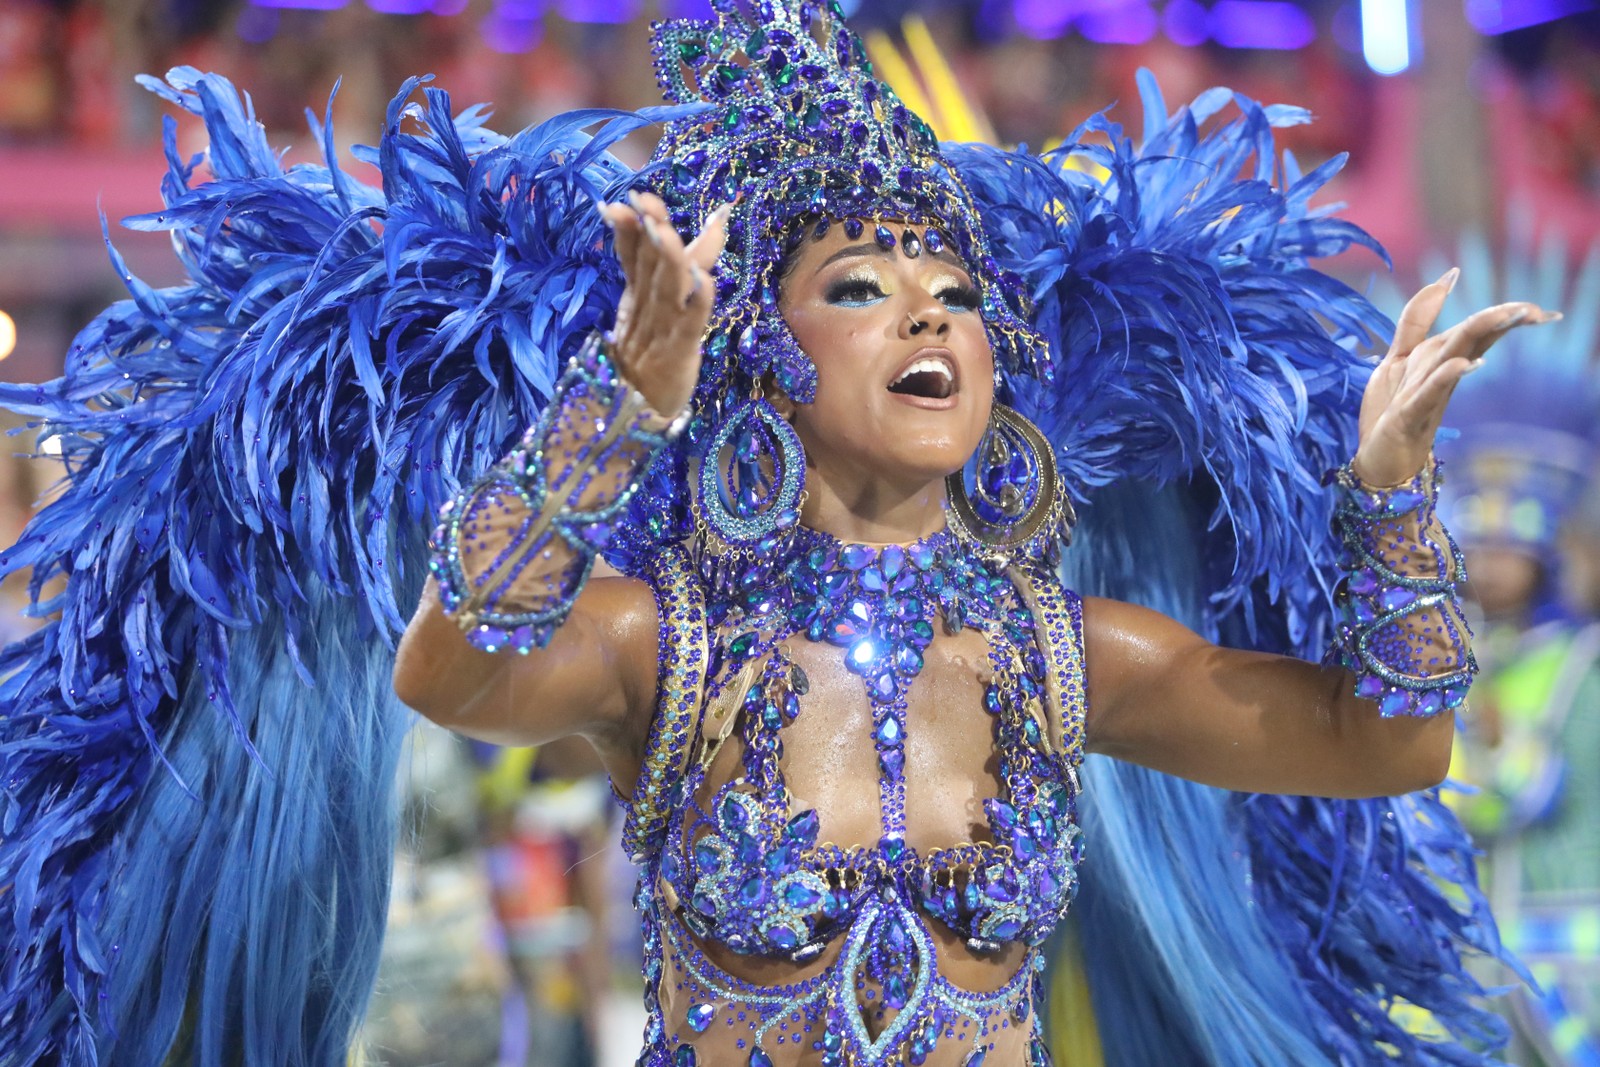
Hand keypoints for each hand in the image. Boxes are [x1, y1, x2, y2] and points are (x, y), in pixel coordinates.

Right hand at [600, 190, 730, 419]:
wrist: (627, 421)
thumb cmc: (640, 369)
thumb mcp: (639, 320)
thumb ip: (644, 280)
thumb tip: (642, 239)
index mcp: (636, 299)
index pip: (634, 254)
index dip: (635, 224)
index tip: (637, 198)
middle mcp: (647, 309)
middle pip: (651, 263)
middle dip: (651, 229)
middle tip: (647, 201)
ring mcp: (662, 330)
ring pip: (667, 287)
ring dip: (669, 257)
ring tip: (666, 231)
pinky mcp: (679, 353)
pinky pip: (690, 323)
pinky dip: (698, 301)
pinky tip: (706, 279)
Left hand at [1353, 268, 1561, 486]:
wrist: (1378, 462)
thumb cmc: (1390, 410)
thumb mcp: (1399, 356)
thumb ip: (1417, 320)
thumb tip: (1446, 279)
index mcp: (1439, 357)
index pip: (1478, 330)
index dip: (1507, 315)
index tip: (1541, 311)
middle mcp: (1439, 373)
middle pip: (1472, 338)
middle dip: (1501, 320)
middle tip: (1539, 311)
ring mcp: (1426, 393)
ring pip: (1454, 356)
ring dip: (1478, 335)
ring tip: (1507, 317)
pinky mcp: (1408, 415)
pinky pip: (1428, 392)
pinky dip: (1446, 376)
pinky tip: (1465, 363)